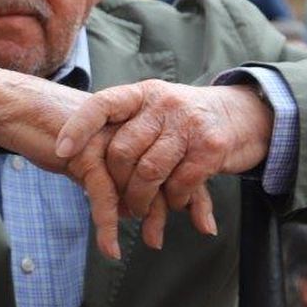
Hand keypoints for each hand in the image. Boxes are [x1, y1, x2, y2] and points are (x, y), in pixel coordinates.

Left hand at [54, 81, 273, 258]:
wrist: (246, 115)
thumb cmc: (185, 122)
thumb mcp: (155, 113)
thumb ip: (126, 130)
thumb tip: (74, 161)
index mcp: (142, 94)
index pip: (102, 104)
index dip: (78, 127)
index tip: (60, 151)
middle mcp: (164, 103)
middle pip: (123, 150)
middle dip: (117, 185)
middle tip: (120, 205)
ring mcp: (188, 123)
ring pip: (149, 172)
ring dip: (142, 201)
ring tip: (142, 212)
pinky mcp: (211, 147)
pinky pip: (180, 184)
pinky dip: (173, 201)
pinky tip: (175, 204)